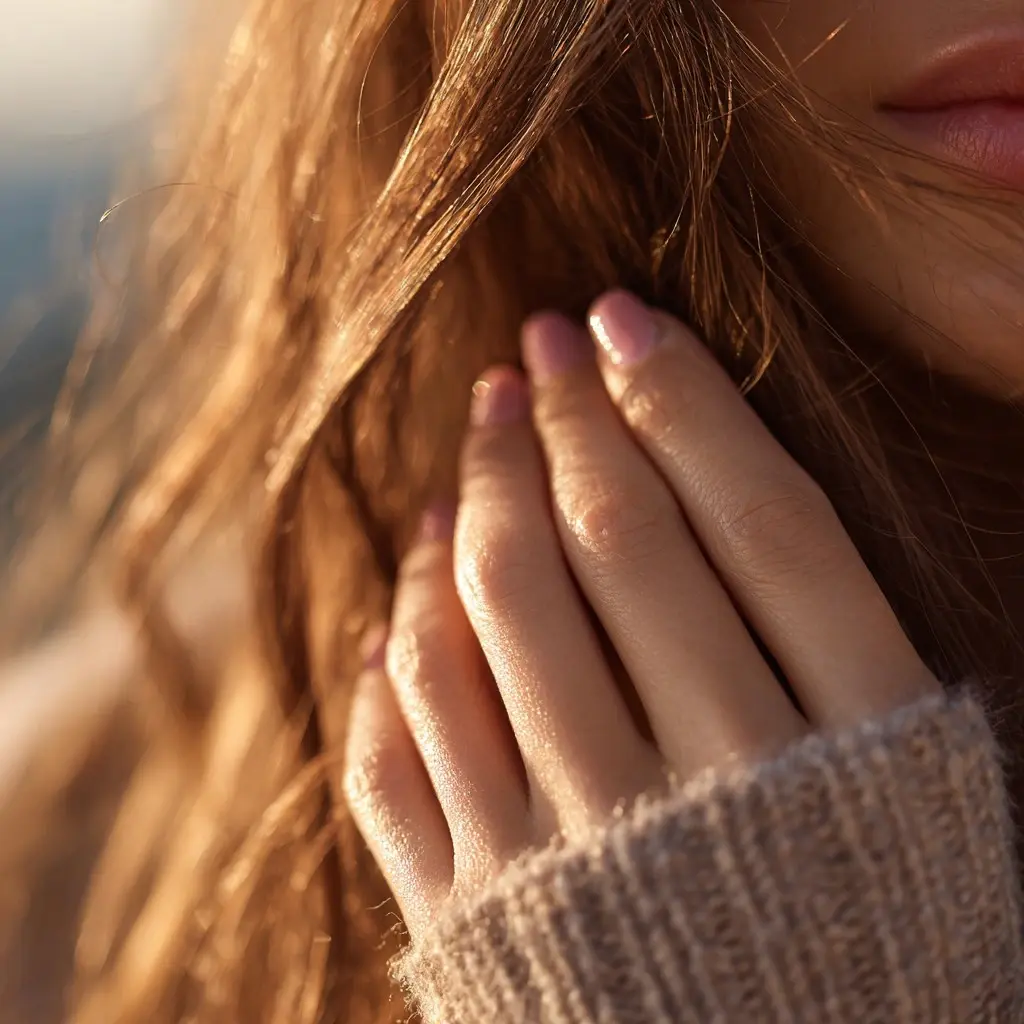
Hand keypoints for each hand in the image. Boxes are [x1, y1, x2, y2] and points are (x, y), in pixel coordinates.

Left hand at [343, 291, 937, 939]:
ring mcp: (575, 861)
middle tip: (538, 342)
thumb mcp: (898, 778)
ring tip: (480, 424)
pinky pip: (405, 743)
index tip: (622, 315)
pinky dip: (399, 641)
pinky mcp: (473, 920)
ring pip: (492, 620)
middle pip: (617, 544)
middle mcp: (712, 799)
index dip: (684, 397)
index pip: (763, 519)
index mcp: (857, 759)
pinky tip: (416, 569)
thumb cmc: (869, 931)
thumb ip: (819, 628)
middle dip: (568, 418)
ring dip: (475, 497)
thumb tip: (688, 460)